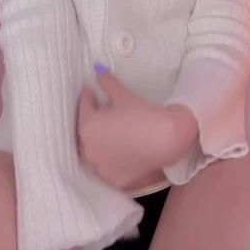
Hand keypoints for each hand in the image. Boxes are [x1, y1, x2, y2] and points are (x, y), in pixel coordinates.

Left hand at [77, 67, 171, 191]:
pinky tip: (118, 150)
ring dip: (98, 141)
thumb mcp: (122, 95)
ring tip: (110, 132)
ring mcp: (101, 168)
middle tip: (101, 110)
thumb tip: (98, 69)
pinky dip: (110, 159)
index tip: (91, 91)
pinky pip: (107, 167)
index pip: (84, 107)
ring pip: (94, 152)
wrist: (166, 139)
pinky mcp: (114, 180)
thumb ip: (107, 82)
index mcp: (87, 127)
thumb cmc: (141, 114)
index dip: (88, 97)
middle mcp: (88, 150)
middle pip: (86, 131)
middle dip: (92, 120)